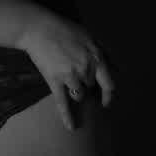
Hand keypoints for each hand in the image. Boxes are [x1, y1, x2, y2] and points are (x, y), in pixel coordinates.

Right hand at [17, 7, 115, 130]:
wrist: (38, 28)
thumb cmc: (63, 29)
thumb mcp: (88, 36)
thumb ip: (102, 52)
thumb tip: (117, 68)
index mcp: (96, 58)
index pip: (109, 84)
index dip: (109, 94)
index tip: (106, 101)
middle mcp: (86, 69)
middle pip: (90, 87)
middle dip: (84, 83)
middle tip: (72, 70)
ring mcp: (70, 76)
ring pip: (78, 94)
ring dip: (75, 91)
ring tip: (64, 77)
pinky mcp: (55, 81)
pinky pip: (63, 103)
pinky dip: (67, 116)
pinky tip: (71, 127)